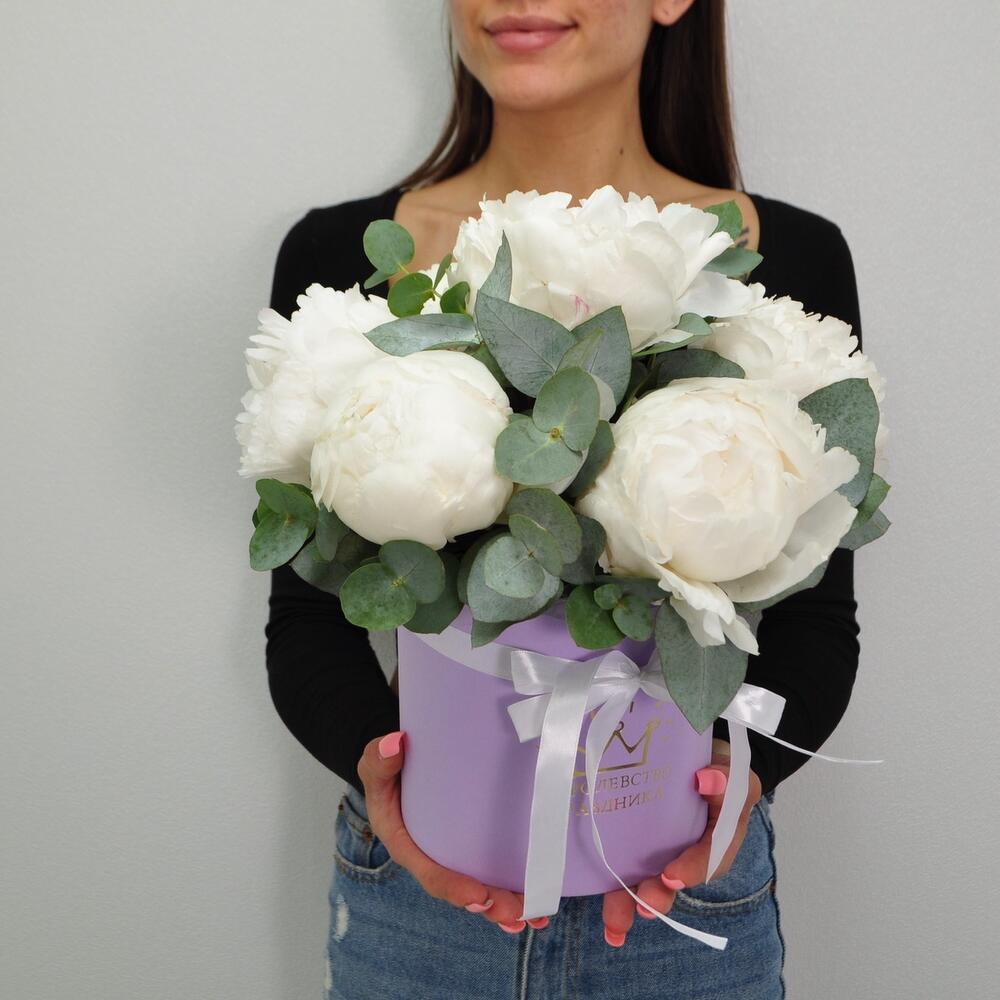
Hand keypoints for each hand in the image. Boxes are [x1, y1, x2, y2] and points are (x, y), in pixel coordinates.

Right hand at [357, 731, 549, 933]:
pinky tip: (535, 901)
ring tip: (533, 916)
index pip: (430, 872)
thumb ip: (379, 759)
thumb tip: (393, 745)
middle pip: (461, 889)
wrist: (399, 766)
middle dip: (490, 904)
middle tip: (517, 913)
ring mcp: (452, 856)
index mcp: (407, 846)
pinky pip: (490, 872)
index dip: (453, 886)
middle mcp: (431, 858)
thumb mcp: (376, 764)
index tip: (478, 895)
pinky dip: (511, 889)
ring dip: (506, 905)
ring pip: (480, 888)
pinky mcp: (469, 847)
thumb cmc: (387, 770)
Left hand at [600, 737, 762, 947]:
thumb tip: (706, 779)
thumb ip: (725, 780)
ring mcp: (659, 854)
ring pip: (644, 881)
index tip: (671, 875)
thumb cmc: (718, 774)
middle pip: (673, 880)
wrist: (694, 760)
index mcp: (717, 842)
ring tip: (616, 921)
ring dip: (630, 902)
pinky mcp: (634, 846)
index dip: (691, 869)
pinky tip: (607, 923)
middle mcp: (687, 855)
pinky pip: (622, 868)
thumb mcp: (732, 776)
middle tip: (646, 904)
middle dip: (658, 895)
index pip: (709, 858)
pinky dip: (612, 891)